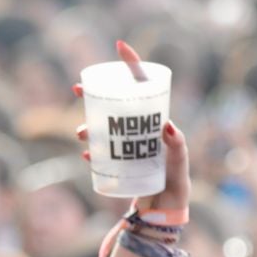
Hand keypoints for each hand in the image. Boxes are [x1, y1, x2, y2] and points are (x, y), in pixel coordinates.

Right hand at [76, 40, 191, 224]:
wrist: (165, 210)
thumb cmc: (177, 183)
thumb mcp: (179, 163)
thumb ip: (177, 146)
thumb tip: (167, 126)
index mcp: (155, 120)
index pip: (144, 85)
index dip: (132, 64)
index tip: (120, 46)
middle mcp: (139, 128)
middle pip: (115, 103)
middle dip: (94, 94)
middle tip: (77, 89)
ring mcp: (127, 144)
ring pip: (103, 127)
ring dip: (87, 125)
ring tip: (80, 133)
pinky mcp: (119, 162)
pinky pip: (101, 152)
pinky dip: (93, 152)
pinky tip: (87, 155)